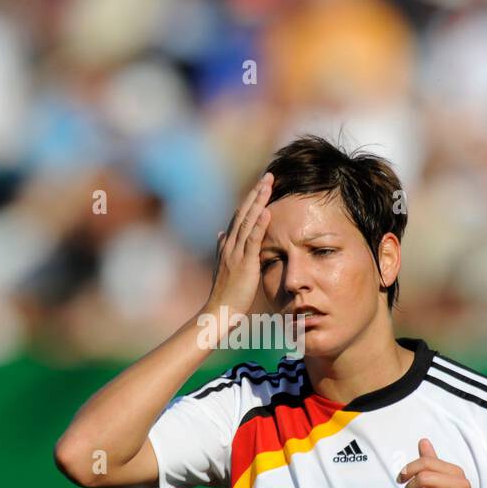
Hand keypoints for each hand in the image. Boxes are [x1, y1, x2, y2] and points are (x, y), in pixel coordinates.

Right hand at [204, 172, 272, 320]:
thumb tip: (220, 233)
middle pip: (243, 212)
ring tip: (269, 184)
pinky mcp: (244, 263)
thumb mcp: (222, 266)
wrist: (218, 311)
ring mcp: (235, 253)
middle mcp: (229, 244)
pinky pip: (252, 240)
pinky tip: (267, 210)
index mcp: (226, 245)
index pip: (239, 216)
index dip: (250, 200)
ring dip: (259, 201)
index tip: (261, 186)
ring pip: (248, 221)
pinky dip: (259, 224)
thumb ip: (222, 248)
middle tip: (269, 176)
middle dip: (256, 193)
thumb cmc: (223, 293)